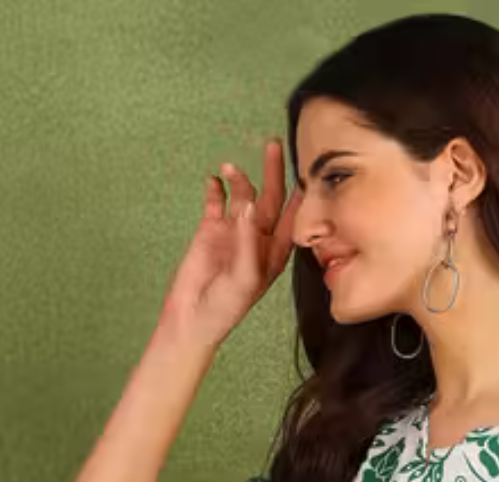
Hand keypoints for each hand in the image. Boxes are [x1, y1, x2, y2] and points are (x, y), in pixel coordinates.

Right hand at [158, 138, 301, 348]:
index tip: (307, 169)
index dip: (301, 195)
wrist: (191, 319)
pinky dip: (215, 189)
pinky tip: (213, 181)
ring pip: (242, 196)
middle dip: (273, 173)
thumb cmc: (225, 308)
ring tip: (229, 169)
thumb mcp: (245, 278)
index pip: (293, 218)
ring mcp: (233, 232)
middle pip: (270, 199)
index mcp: (274, 252)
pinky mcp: (210, 230)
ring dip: (239, 180)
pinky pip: (216, 201)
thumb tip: (247, 203)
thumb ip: (248, 241)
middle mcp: (257, 239)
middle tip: (272, 146)